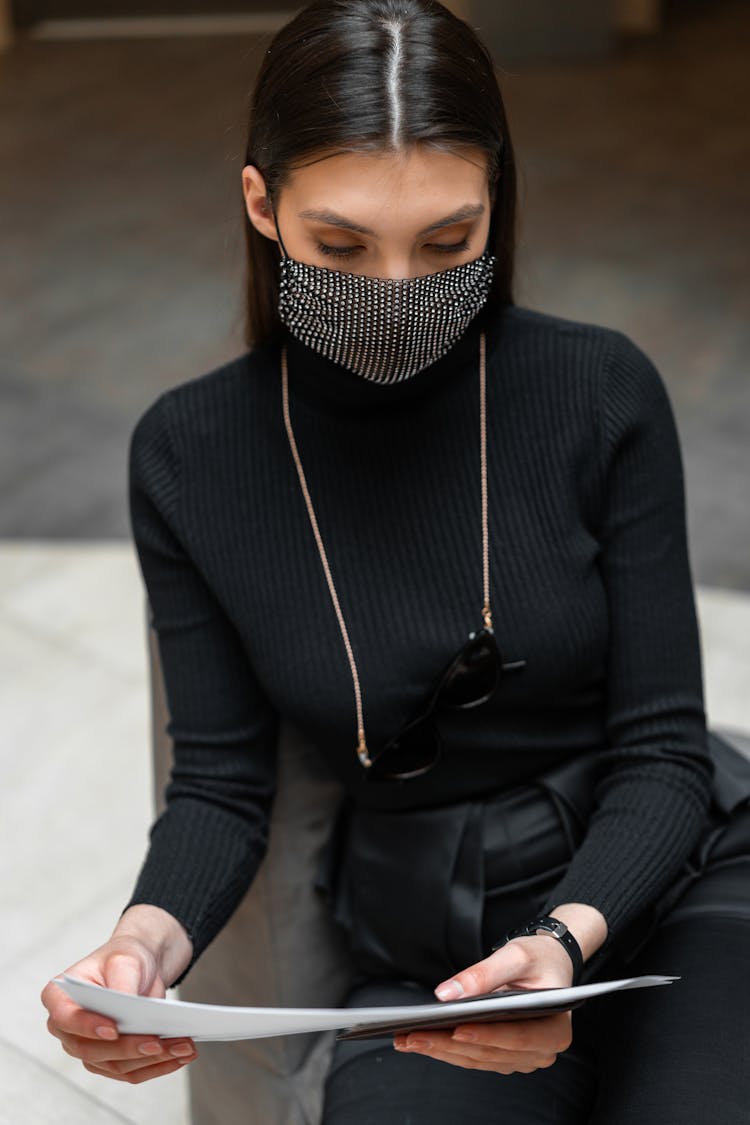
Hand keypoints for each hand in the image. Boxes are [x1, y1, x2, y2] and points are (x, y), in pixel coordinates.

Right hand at [41, 919, 196, 1083]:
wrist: (141, 966)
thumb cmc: (125, 958)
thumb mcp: (124, 960)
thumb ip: (121, 984)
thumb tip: (126, 1009)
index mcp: (59, 997)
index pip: (66, 1017)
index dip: (87, 1026)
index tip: (113, 1029)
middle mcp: (68, 1028)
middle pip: (92, 1050)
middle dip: (128, 1048)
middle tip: (157, 1042)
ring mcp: (88, 1048)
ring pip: (116, 1065)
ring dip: (151, 1060)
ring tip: (182, 1047)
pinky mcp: (110, 1060)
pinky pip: (132, 1072)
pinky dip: (158, 1066)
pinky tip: (181, 1056)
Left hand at [393, 935, 573, 1073]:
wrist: (548, 963)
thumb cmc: (538, 958)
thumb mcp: (515, 955)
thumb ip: (483, 974)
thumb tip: (446, 995)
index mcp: (555, 1029)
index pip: (517, 1037)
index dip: (485, 1035)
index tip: (454, 1030)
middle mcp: (542, 1052)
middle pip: (490, 1053)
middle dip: (448, 1044)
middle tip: (413, 1035)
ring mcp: (522, 1058)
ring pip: (476, 1059)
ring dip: (440, 1050)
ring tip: (408, 1038)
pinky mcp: (505, 1056)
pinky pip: (473, 1057)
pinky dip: (446, 1049)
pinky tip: (421, 1039)